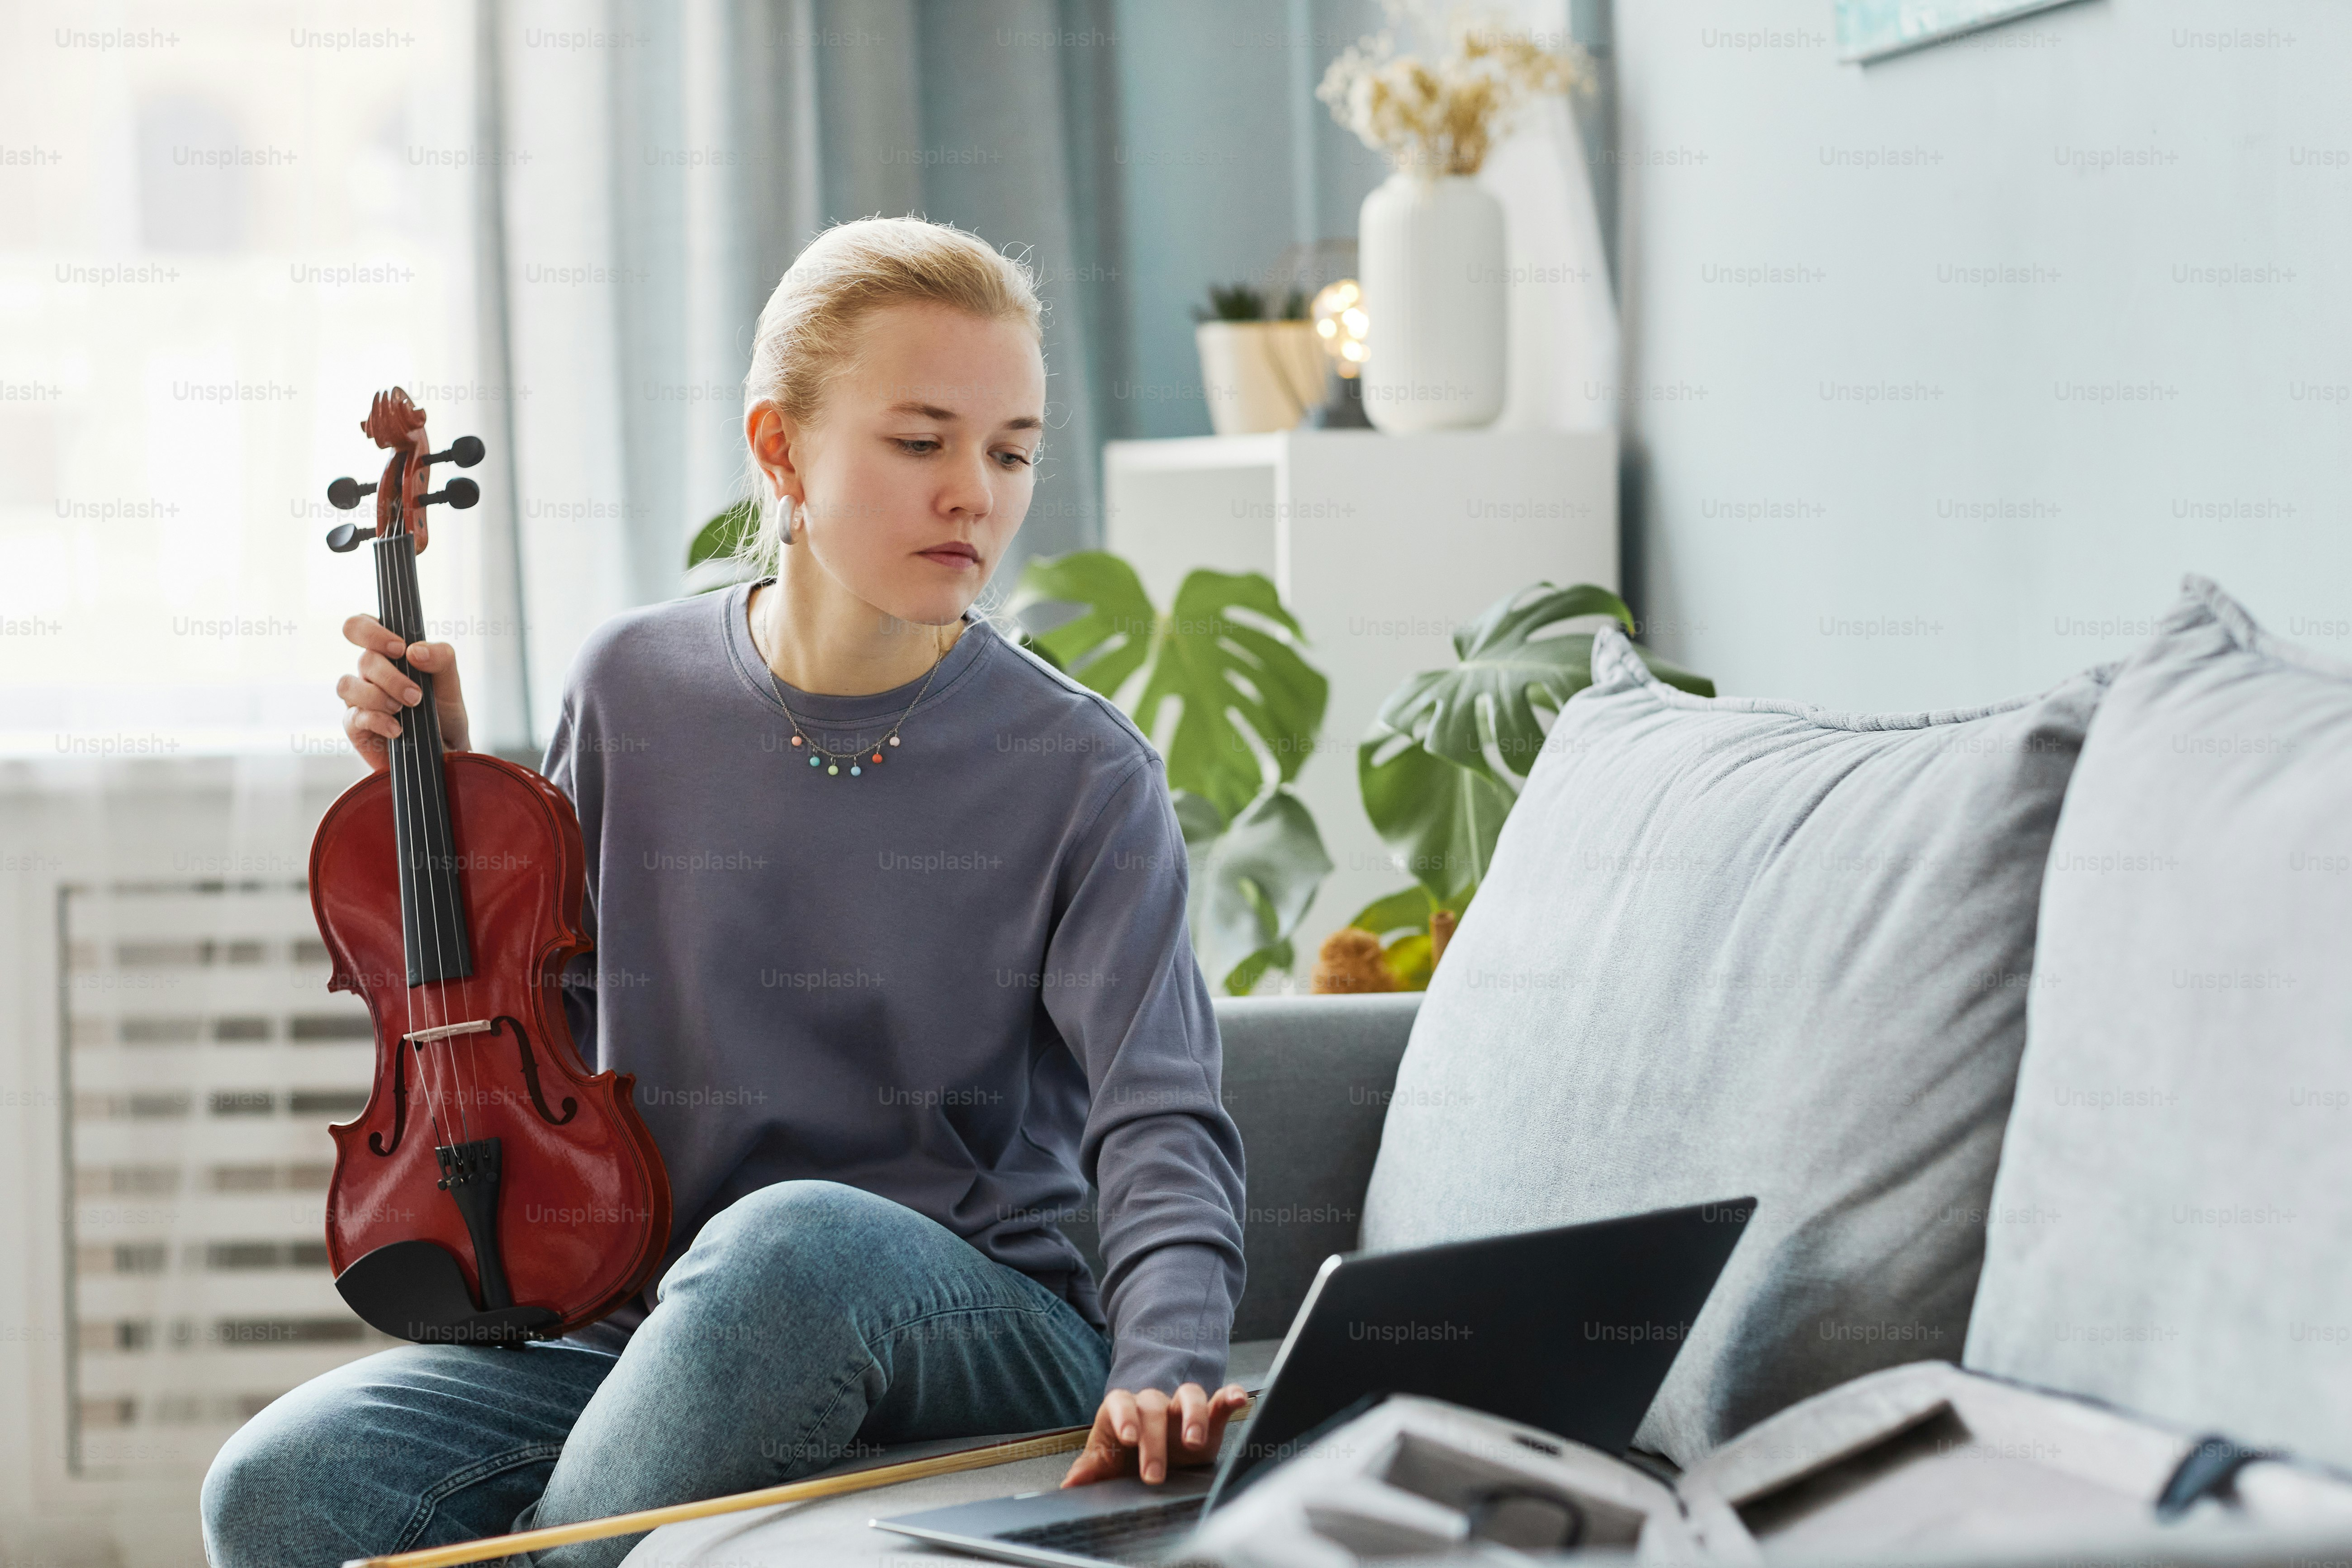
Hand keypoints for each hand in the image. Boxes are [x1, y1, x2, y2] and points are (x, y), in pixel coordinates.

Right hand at [338, 613, 469, 772]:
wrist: (445, 752)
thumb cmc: (443, 712)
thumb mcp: (451, 682)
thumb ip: (441, 658)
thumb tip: (414, 650)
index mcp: (387, 653)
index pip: (361, 625)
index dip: (372, 631)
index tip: (399, 648)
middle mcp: (369, 672)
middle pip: (365, 659)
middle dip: (392, 677)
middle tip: (417, 695)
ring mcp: (358, 698)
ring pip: (348, 685)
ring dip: (380, 697)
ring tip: (405, 710)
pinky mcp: (355, 725)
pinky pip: (354, 716)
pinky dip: (378, 721)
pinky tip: (398, 730)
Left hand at [1059, 1383, 1249, 1488]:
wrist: (1151, 1458)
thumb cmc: (1124, 1457)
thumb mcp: (1107, 1463)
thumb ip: (1091, 1470)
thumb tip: (1070, 1483)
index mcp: (1123, 1410)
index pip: (1120, 1402)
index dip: (1125, 1417)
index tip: (1128, 1439)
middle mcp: (1153, 1405)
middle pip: (1154, 1407)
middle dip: (1154, 1440)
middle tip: (1153, 1475)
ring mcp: (1181, 1408)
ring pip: (1189, 1395)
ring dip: (1192, 1416)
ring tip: (1194, 1442)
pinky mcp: (1208, 1418)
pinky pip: (1219, 1400)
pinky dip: (1230, 1397)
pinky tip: (1238, 1400)